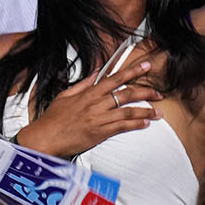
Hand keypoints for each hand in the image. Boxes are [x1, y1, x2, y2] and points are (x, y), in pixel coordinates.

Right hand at [14, 57, 159, 158]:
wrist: (45, 138)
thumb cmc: (53, 119)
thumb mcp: (66, 95)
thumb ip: (84, 84)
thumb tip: (97, 73)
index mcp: (89, 93)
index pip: (115, 77)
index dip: (133, 71)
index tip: (146, 65)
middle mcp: (96, 103)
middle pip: (127, 93)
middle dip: (146, 92)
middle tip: (159, 93)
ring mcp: (99, 118)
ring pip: (128, 111)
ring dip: (146, 111)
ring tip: (159, 112)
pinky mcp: (99, 133)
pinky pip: (122, 127)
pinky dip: (135, 124)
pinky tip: (145, 124)